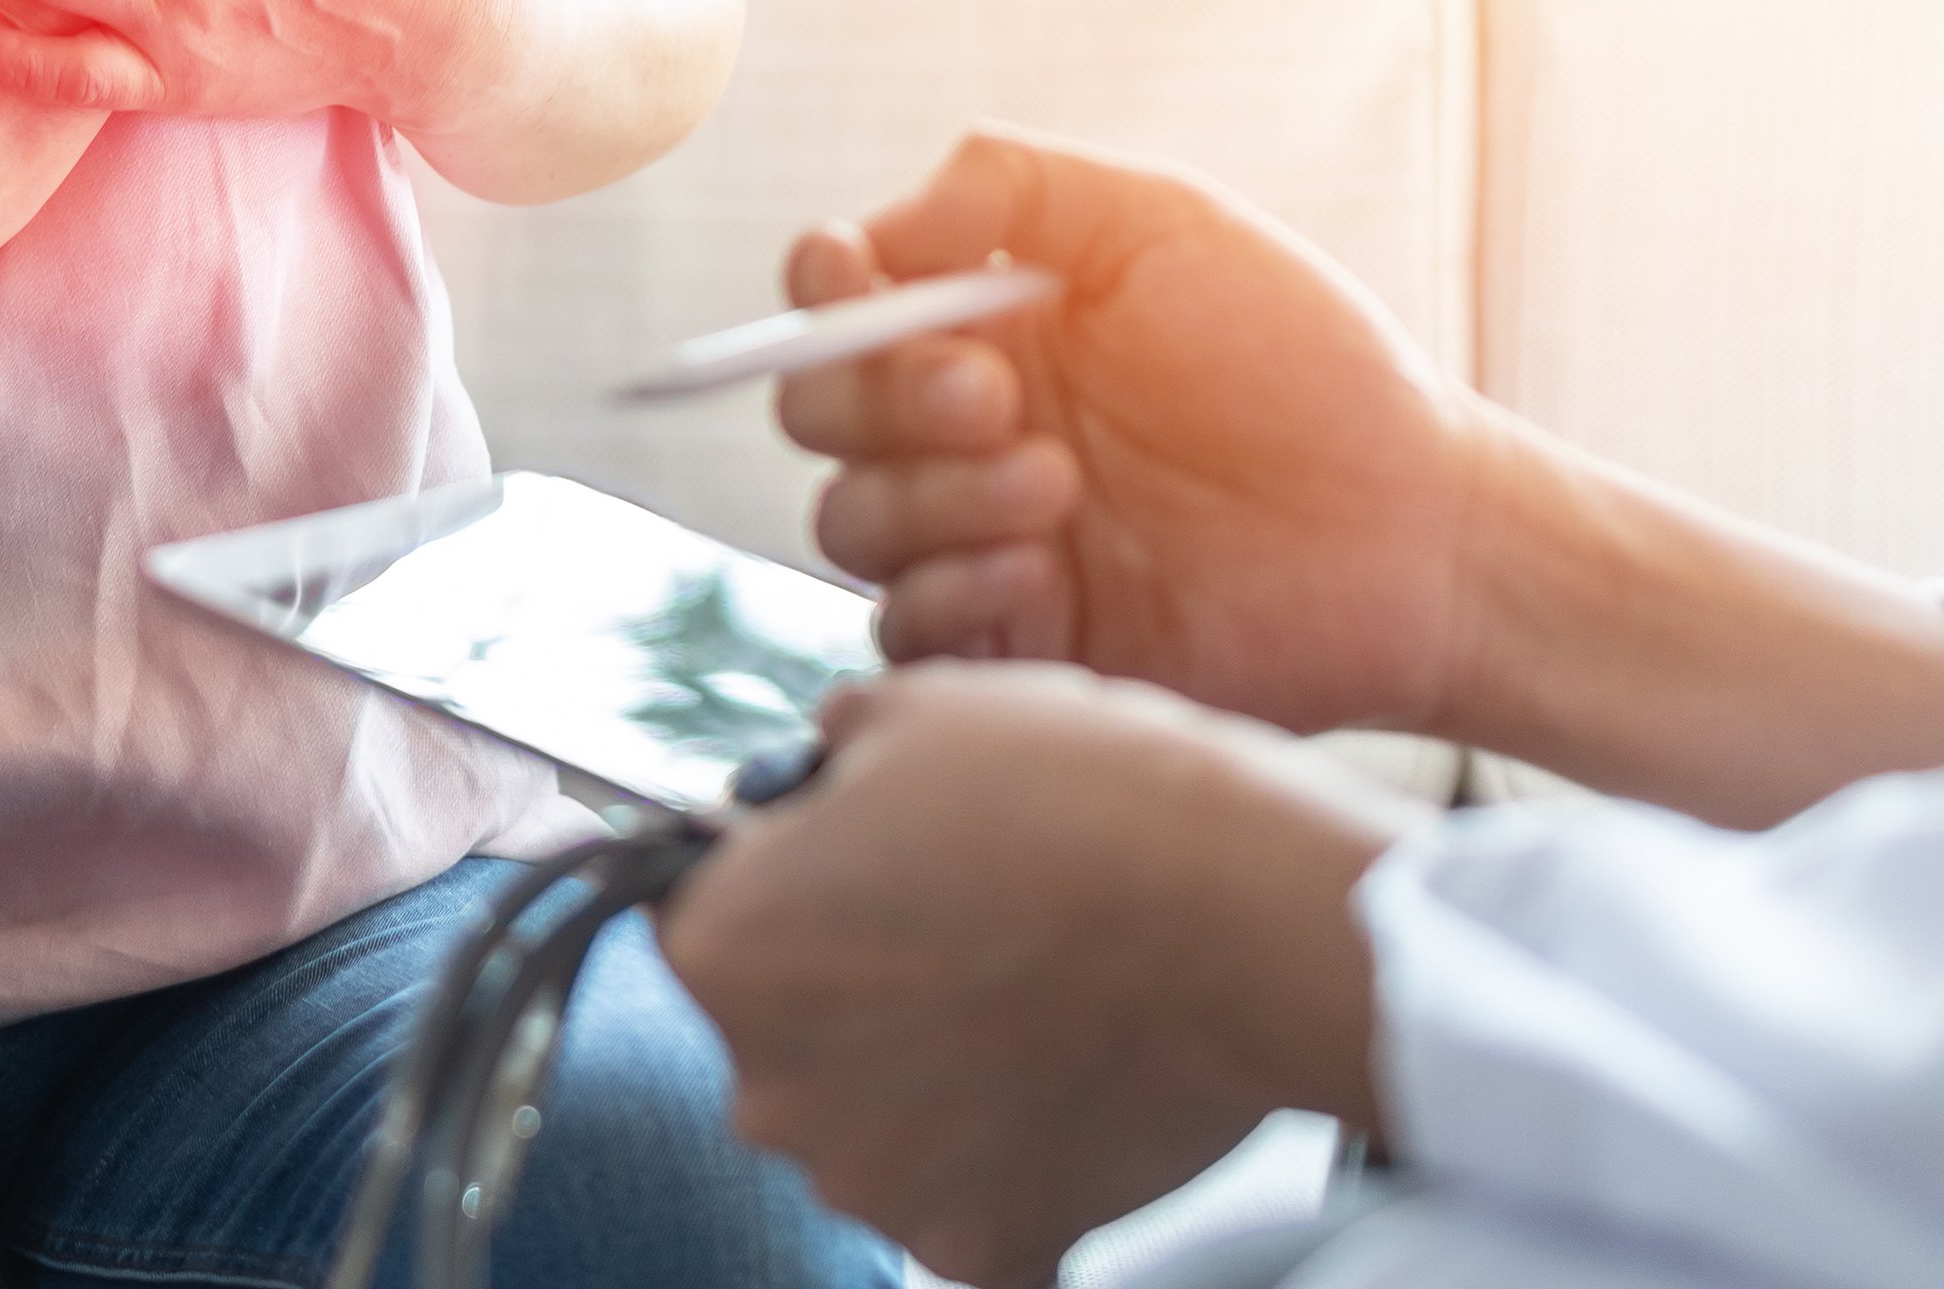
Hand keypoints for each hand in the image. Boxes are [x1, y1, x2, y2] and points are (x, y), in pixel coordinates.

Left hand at [656, 664, 1417, 1288]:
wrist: (1247, 916)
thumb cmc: (1084, 803)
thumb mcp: (915, 707)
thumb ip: (825, 753)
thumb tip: (819, 769)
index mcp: (724, 947)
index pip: (695, 916)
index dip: (781, 878)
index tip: (853, 865)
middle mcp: (767, 1088)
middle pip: (780, 1032)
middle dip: (851, 985)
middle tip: (969, 922)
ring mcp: (872, 1183)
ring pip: (871, 1121)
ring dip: (929, 1073)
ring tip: (1037, 994)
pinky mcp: (979, 1248)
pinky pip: (966, 1200)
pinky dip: (1009, 1159)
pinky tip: (1069, 1078)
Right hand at [777, 126, 1486, 736]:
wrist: (1412, 535)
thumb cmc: (1308, 368)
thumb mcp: (1167, 223)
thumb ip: (1012, 188)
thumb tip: (881, 228)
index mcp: (990, 322)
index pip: (836, 301)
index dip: (819, 293)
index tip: (855, 283)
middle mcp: (968, 430)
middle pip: (819, 414)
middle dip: (882, 400)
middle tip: (1001, 401)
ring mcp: (984, 539)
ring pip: (849, 524)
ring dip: (929, 501)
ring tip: (1058, 491)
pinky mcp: (1017, 645)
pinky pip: (905, 631)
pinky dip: (949, 598)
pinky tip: (1042, 577)